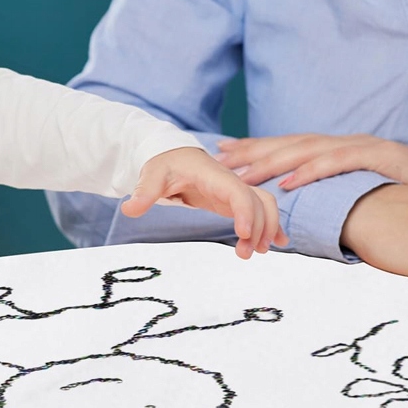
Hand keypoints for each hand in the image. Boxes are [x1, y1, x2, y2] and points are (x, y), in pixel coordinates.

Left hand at [122, 146, 288, 259]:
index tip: (244, 235)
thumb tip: (129, 208)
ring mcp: (234, 191)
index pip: (238, 192)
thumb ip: (144, 192)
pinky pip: (260, 209)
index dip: (245, 212)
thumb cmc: (164, 164)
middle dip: (259, 227)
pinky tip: (278, 244)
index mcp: (213, 175)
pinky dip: (271, 225)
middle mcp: (230, 182)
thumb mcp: (152, 175)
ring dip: (267, 228)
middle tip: (245, 253)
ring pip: (265, 205)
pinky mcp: (233, 200)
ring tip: (255, 253)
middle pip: (259, 201)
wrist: (173, 155)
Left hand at [216, 134, 407, 192]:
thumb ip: (337, 194)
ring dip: (273, 160)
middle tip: (222, 158)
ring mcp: (361, 146)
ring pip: (307, 150)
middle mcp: (345, 143)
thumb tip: (306, 209)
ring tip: (244, 172)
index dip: (257, 146)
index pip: (290, 146)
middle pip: (290, 143)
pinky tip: (288, 180)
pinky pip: (338, 162)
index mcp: (339, 150)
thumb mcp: (365, 192)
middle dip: (254, 150)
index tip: (225, 152)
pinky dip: (311, 170)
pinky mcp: (380, 156)